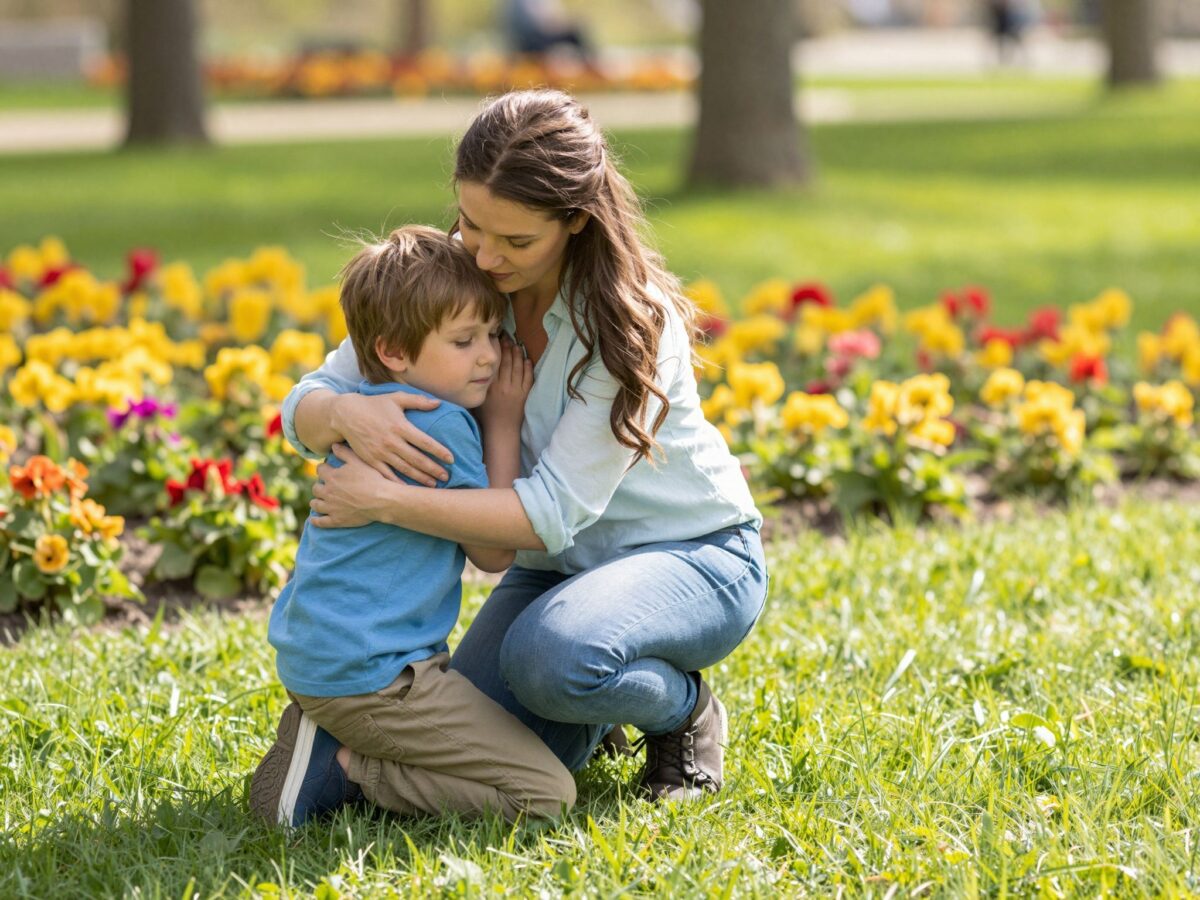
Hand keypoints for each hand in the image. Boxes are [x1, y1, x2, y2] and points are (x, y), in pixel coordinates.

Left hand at [311, 443, 404, 527]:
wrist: (381, 500)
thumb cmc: (372, 479)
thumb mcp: (359, 461)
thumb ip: (345, 453)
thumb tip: (333, 445)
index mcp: (332, 477)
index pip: (320, 470)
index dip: (324, 469)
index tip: (327, 470)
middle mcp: (328, 492)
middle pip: (316, 488)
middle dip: (320, 486)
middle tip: (325, 487)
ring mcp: (331, 507)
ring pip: (315, 504)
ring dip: (316, 501)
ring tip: (319, 501)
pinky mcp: (336, 520)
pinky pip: (320, 522)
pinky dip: (315, 520)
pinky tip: (313, 519)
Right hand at [330, 391, 451, 486]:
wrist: (345, 414)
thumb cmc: (374, 405)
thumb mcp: (396, 398)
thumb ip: (418, 401)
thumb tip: (438, 403)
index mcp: (400, 426)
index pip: (425, 442)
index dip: (439, 451)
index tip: (451, 459)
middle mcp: (391, 441)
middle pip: (417, 459)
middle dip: (433, 469)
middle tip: (447, 477)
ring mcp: (381, 452)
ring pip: (404, 469)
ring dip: (420, 478)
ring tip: (433, 485)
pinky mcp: (371, 460)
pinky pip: (387, 474)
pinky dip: (399, 483)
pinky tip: (409, 490)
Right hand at [479, 336, 532, 432]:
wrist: (501, 430)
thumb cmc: (487, 414)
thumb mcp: (478, 397)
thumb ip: (477, 383)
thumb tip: (475, 367)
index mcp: (490, 386)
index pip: (494, 363)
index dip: (496, 350)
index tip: (496, 340)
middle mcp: (503, 386)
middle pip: (507, 362)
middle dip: (508, 348)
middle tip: (508, 338)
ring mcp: (515, 390)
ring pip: (518, 368)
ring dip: (518, 355)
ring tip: (517, 345)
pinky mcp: (524, 395)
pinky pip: (528, 378)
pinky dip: (528, 368)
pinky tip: (527, 360)